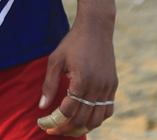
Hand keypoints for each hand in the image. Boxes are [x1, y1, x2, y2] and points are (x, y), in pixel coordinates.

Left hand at [40, 18, 116, 135]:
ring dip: (82, 128)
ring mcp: (108, 87)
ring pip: (97, 120)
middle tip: (53, 129)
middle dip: (65, 129)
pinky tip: (85, 117)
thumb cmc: (72, 42)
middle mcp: (97, 86)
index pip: (67, 112)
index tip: (43, 124)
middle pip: (82, 120)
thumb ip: (49, 85)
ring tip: (68, 128)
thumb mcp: (55, 60)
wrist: (96, 27)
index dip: (53, 122)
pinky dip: (96, 118)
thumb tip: (42, 107)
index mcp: (81, 80)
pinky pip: (108, 110)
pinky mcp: (113, 85)